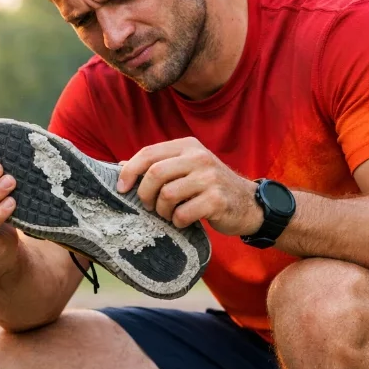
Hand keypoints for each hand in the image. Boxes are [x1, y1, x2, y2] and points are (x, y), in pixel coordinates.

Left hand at [116, 137, 262, 235]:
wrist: (248, 203)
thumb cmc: (209, 187)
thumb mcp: (186, 169)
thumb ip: (158, 165)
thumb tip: (120, 166)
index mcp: (187, 146)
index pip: (149, 153)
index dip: (130, 171)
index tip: (122, 188)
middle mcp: (198, 157)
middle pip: (155, 174)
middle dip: (145, 195)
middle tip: (150, 206)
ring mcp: (209, 178)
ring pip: (167, 195)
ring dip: (162, 211)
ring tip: (169, 214)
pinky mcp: (216, 199)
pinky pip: (182, 213)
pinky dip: (178, 221)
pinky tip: (184, 221)